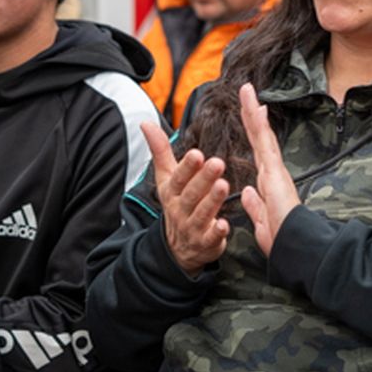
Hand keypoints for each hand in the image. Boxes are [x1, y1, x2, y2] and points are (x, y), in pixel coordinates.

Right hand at [142, 122, 229, 276]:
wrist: (176, 247)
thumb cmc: (176, 203)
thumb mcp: (165, 178)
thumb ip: (160, 151)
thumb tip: (145, 123)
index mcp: (172, 191)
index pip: (178, 178)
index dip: (187, 167)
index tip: (197, 153)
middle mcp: (181, 209)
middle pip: (192, 193)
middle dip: (203, 178)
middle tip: (217, 163)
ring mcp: (193, 227)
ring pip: (202, 213)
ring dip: (213, 200)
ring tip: (224, 185)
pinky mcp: (206, 243)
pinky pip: (211, 238)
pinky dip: (217, 232)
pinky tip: (225, 224)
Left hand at [238, 83, 300, 257]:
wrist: (294, 247)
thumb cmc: (282, 240)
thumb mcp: (262, 223)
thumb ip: (256, 207)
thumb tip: (250, 192)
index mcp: (268, 184)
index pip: (258, 152)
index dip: (253, 132)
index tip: (248, 114)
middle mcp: (273, 173)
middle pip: (260, 137)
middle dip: (252, 114)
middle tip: (246, 91)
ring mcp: (275, 170)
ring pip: (262, 135)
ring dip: (254, 112)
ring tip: (246, 90)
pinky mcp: (275, 172)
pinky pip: (265, 143)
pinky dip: (259, 125)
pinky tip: (256, 108)